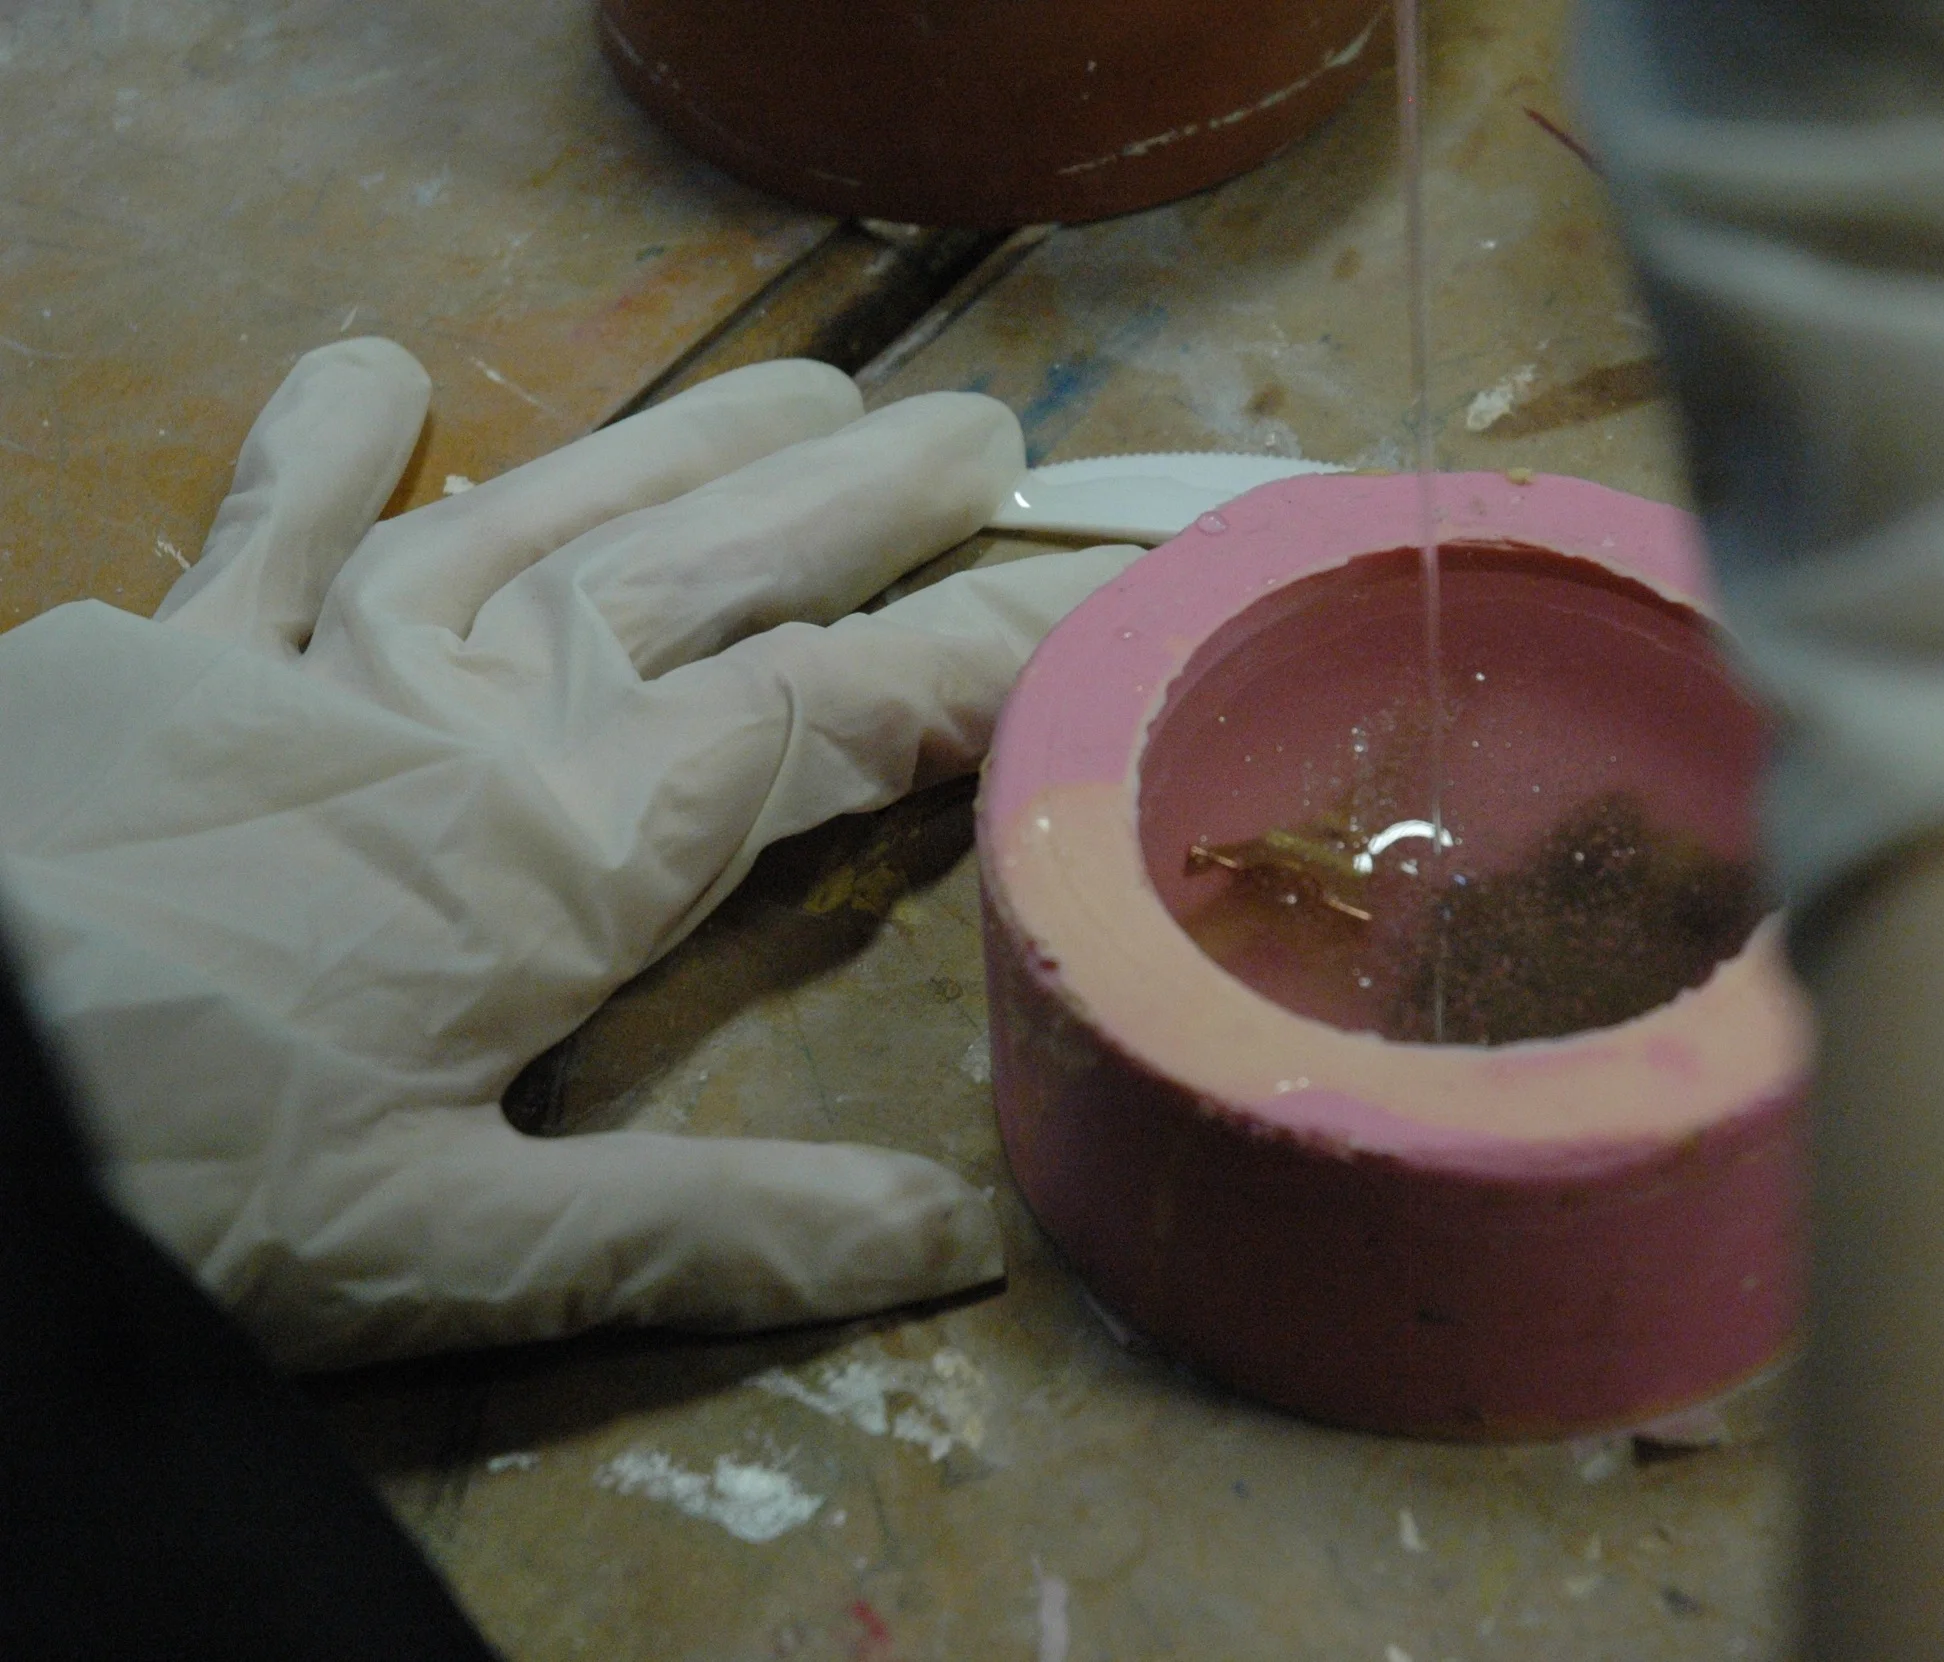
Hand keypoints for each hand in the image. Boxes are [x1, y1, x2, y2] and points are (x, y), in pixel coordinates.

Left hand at [0, 339, 1138, 1367]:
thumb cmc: (178, 1174)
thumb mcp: (458, 1253)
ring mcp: (311, 662)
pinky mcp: (156, 657)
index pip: (827, 721)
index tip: (1096, 607)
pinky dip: (323, 446)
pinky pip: (262, 524)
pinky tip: (382, 371)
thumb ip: (710, 1234)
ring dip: (686, 447)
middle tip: (984, 438)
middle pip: (711, 576)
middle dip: (863, 505)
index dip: (977, 660)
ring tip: (807, 388)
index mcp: (565, 851)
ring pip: (542, 514)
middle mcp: (470, 712)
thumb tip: (956, 1241)